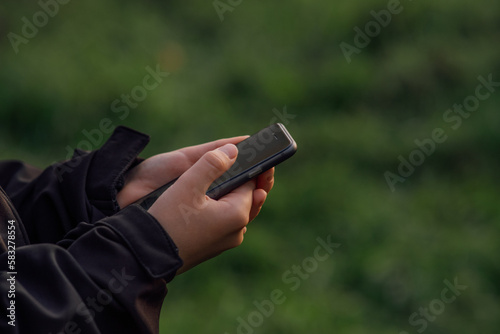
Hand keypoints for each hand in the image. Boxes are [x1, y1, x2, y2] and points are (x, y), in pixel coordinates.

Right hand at [117, 139, 273, 273]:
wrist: (147, 254)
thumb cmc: (168, 219)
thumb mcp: (189, 184)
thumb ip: (213, 163)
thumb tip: (234, 150)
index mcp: (237, 214)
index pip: (250, 183)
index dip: (248, 167)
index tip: (248, 153)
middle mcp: (238, 231)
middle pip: (247, 197)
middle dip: (244, 180)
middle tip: (240, 161)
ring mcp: (227, 242)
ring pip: (237, 209)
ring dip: (233, 193)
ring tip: (229, 176)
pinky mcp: (214, 247)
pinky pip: (226, 221)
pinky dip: (223, 207)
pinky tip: (212, 198)